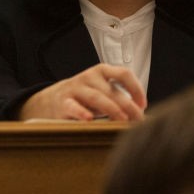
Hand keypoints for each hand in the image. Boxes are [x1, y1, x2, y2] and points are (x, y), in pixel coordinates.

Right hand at [19, 64, 145, 120]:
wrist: (50, 101)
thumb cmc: (84, 99)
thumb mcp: (101, 92)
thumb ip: (118, 98)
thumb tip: (141, 115)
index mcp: (101, 72)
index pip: (123, 74)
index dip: (136, 89)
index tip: (143, 106)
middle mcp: (89, 77)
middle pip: (112, 91)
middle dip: (128, 106)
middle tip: (138, 121)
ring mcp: (75, 89)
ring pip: (96, 97)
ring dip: (112, 109)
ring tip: (121, 120)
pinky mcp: (63, 102)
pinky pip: (73, 106)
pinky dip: (81, 112)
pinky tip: (89, 119)